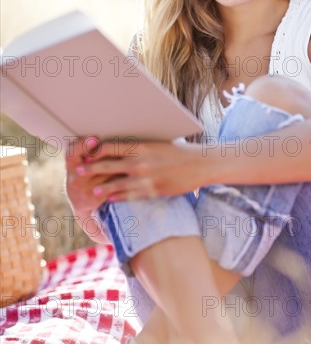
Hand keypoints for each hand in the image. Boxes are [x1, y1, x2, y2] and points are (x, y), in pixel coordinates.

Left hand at [67, 137, 222, 202]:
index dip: (95, 151)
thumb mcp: (157, 144)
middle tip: (79, 172)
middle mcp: (140, 161)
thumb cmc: (177, 152)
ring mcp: (146, 177)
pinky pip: (131, 195)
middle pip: (108, 165)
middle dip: (92, 169)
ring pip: (117, 184)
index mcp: (140, 146)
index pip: (110, 147)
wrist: (198, 164)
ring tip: (92, 191)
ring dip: (103, 188)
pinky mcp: (153, 190)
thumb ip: (139, 146)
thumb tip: (122, 145)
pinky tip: (111, 200)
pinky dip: (119, 197)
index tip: (85, 154)